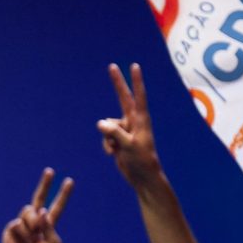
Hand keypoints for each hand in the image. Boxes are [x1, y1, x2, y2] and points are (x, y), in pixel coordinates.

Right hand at [1, 168, 72, 242]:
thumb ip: (49, 225)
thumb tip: (41, 210)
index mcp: (48, 225)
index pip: (57, 206)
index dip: (63, 194)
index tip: (70, 181)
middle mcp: (35, 221)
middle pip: (39, 198)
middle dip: (45, 184)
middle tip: (50, 171)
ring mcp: (23, 223)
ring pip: (29, 212)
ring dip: (33, 226)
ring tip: (33, 240)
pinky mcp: (12, 227)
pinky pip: (19, 223)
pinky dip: (24, 234)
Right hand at [97, 63, 162, 187]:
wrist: (142, 176)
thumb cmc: (141, 160)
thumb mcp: (128, 146)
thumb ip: (115, 132)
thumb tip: (101, 123)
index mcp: (141, 120)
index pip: (138, 96)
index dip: (135, 81)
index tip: (134, 66)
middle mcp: (133, 121)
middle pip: (122, 98)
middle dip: (117, 83)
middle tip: (112, 66)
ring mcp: (125, 129)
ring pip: (107, 125)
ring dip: (108, 138)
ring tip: (117, 149)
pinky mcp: (118, 138)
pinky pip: (105, 137)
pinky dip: (106, 145)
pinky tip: (115, 154)